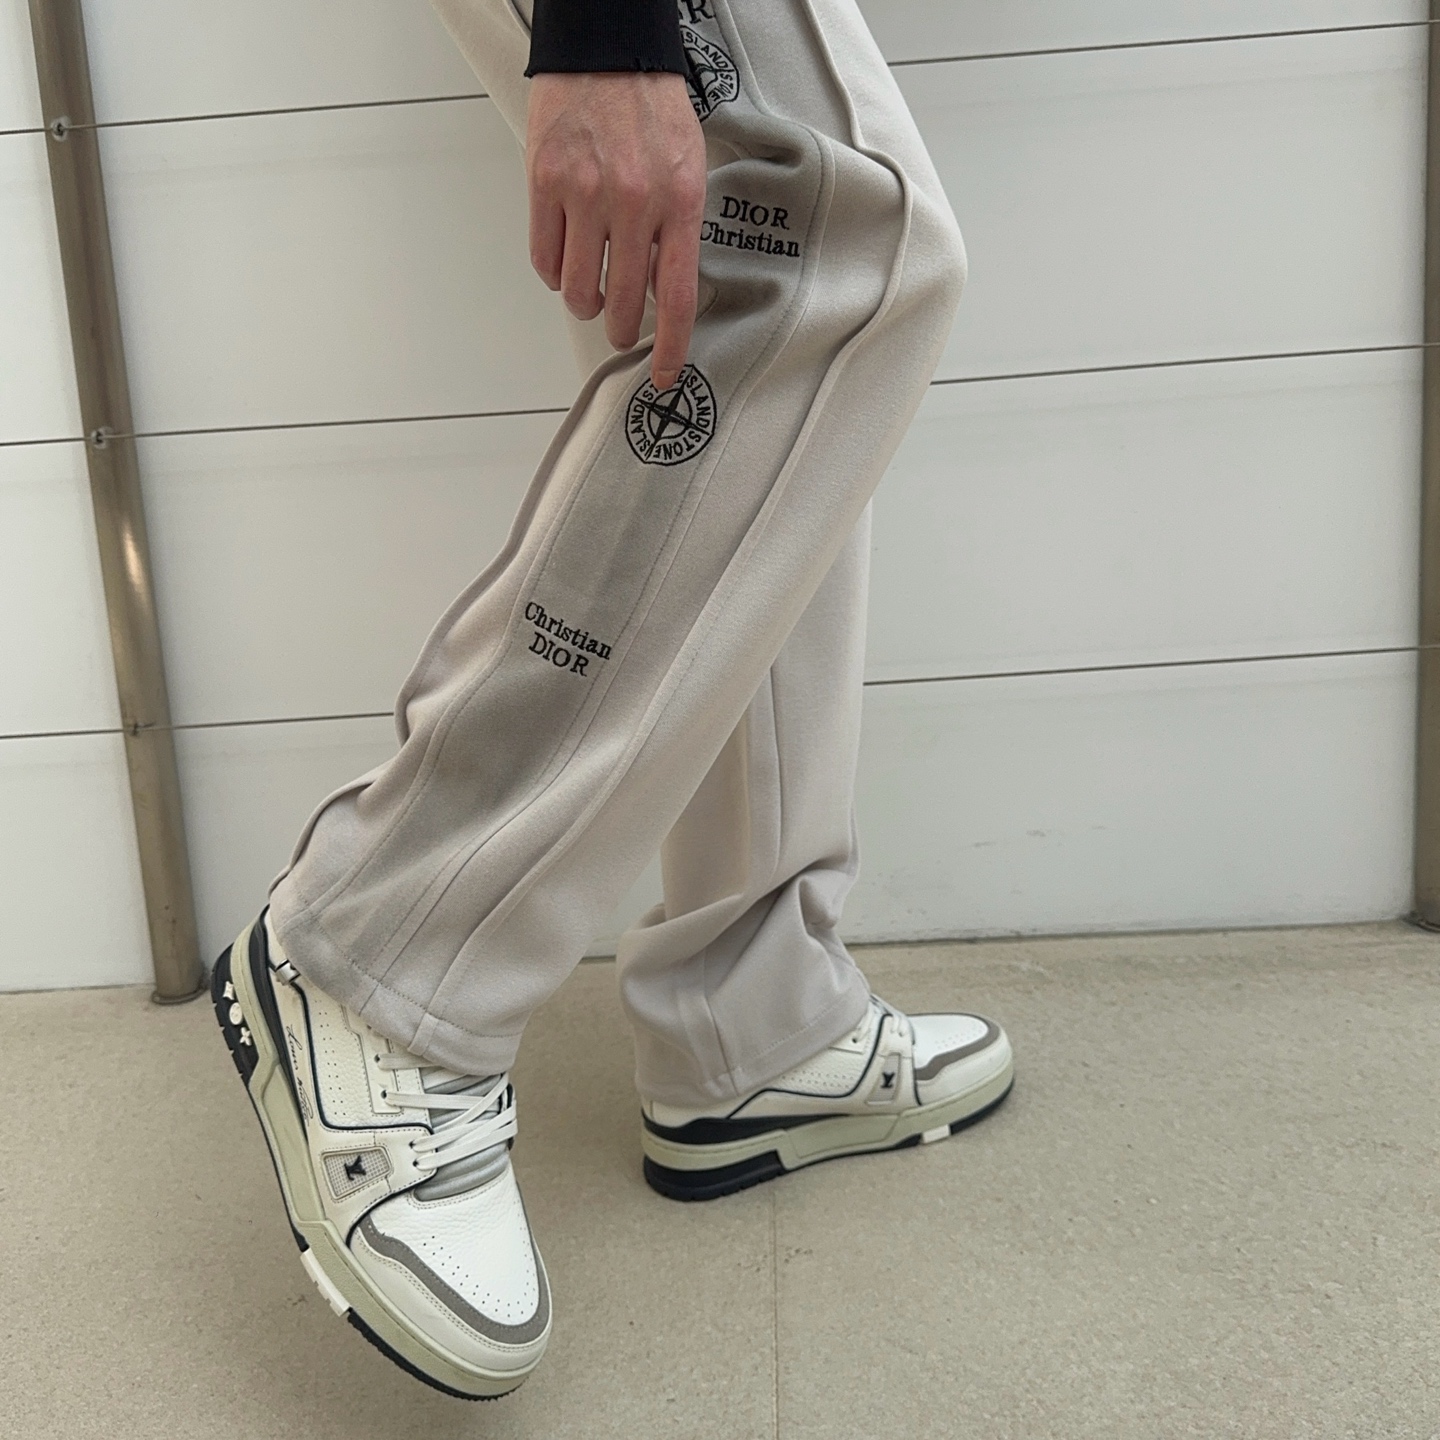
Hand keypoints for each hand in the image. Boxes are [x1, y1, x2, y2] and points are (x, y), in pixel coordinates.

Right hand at [526, 72, 706, 390]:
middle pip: (623, 303)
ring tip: (591, 290)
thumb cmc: (650, 106)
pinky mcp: (545, 182)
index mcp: (678, 201)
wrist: (607, 48)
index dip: (670, 347)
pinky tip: (565, 257)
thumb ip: (677, 231)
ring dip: (584, 302)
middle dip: (621, 327)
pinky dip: (553, 271)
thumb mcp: (688, 168)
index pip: (676, 297)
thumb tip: (663, 289)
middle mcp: (633, 201)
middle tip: (620, 326)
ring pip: (577, 289)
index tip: (662, 374)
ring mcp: (586, 193)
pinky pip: (543, 257)